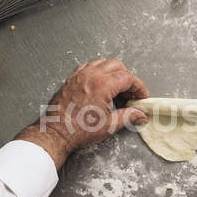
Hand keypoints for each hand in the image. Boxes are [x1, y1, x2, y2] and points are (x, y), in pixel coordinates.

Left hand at [16, 59, 148, 168]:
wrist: (56, 133)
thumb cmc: (78, 130)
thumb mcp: (109, 125)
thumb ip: (128, 116)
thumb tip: (140, 115)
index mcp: (102, 85)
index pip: (128, 78)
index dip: (138, 87)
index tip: (141, 96)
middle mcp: (91, 75)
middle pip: (117, 66)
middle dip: (127, 78)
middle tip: (130, 94)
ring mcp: (79, 75)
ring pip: (102, 63)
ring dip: (113, 72)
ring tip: (116, 89)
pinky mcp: (71, 79)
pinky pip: (89, 66)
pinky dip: (98, 71)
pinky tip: (100, 85)